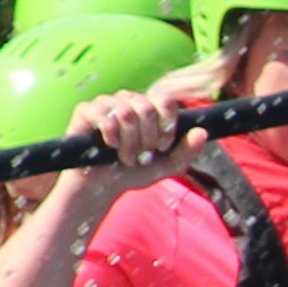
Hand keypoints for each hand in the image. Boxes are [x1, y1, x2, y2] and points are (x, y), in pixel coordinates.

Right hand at [69, 84, 194, 180]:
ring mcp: (106, 103)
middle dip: (147, 139)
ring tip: (126, 157)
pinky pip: (104, 115)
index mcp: (148, 107)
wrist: (102, 186)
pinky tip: (110, 146)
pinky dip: (111, 136)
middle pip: (147, 108)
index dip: (166, 126)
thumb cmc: (134, 172)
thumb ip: (187, 152)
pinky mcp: (85, 110)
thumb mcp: (167, 166)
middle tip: (142, 156)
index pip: (165, 102)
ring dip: (130, 142)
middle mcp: (128, 100)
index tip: (162, 146)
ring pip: (126, 112)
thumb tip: (201, 132)